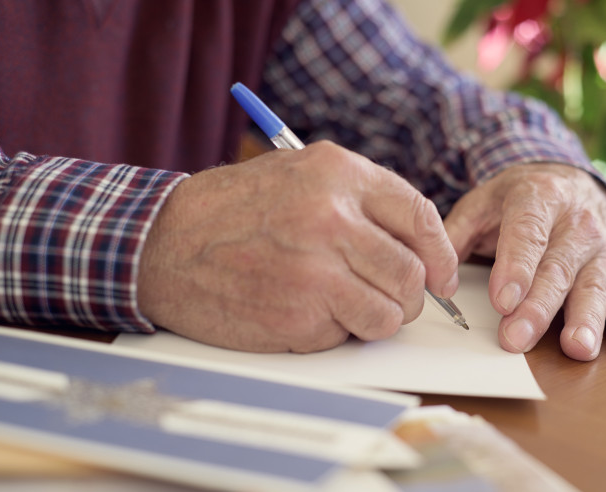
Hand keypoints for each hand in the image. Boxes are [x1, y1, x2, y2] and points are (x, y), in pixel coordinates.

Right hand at [137, 141, 458, 352]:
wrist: (163, 244)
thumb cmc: (232, 211)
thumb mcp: (299, 175)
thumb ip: (360, 202)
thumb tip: (417, 246)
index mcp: (338, 174)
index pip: (420, 216)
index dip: (441, 253)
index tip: (442, 277)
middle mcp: (333, 217)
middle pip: (412, 273)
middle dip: (408, 294)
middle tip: (386, 297)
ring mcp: (317, 268)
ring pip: (391, 312)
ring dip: (376, 317)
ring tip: (342, 305)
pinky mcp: (300, 314)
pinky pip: (351, 334)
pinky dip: (338, 332)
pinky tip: (304, 311)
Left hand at [444, 164, 605, 360]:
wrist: (570, 183)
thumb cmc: (518, 201)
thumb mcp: (481, 203)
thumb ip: (454, 234)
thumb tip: (435, 277)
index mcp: (538, 198)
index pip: (527, 234)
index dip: (515, 267)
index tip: (501, 300)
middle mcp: (576, 222)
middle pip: (557, 268)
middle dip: (538, 307)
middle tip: (517, 339)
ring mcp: (601, 247)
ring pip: (594, 284)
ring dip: (586, 318)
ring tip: (577, 347)